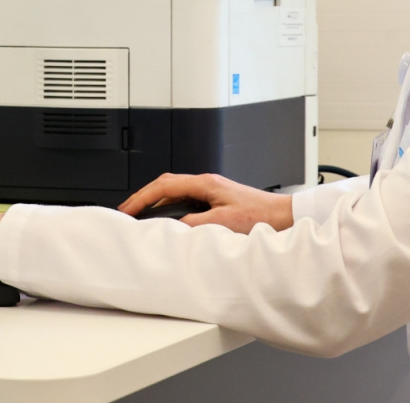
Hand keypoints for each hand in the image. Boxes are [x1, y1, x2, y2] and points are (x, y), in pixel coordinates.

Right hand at [119, 173, 293, 233]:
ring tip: (142, 217)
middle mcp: (206, 183)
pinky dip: (170, 208)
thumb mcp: (224, 223)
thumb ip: (195, 224)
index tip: (127, 209)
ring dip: (156, 203)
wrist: (283, 216)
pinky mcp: (215, 199)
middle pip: (165, 185)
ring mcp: (210, 190)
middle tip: (127, 211)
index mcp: (205, 183)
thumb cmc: (260, 215)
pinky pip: (185, 200)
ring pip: (174, 192)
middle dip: (143, 197)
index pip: (163, 185)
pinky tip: (168, 220)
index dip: (141, 197)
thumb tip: (173, 227)